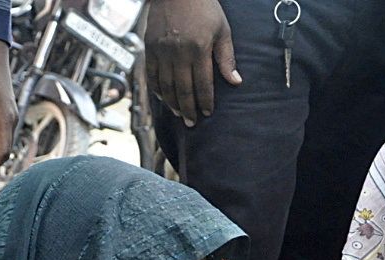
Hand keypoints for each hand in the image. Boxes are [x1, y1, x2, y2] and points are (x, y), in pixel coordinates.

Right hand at [144, 0, 241, 127]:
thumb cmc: (203, 7)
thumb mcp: (222, 29)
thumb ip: (226, 57)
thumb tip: (235, 81)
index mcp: (199, 49)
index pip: (202, 84)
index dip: (205, 102)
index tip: (207, 113)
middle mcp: (178, 52)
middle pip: (183, 90)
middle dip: (188, 109)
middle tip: (191, 123)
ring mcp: (161, 51)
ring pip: (165, 86)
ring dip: (172, 103)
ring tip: (179, 114)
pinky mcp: (149, 47)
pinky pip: (151, 75)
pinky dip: (156, 89)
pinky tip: (163, 98)